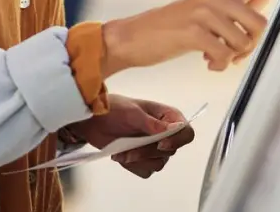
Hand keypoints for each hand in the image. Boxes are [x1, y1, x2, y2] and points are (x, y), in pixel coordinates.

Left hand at [68, 96, 195, 178]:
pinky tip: (121, 155)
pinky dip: (132, 166)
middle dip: (147, 152)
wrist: (94, 121)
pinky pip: (145, 171)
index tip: (160, 144)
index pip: (186, 133)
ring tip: (122, 151)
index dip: (177, 141)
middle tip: (129, 148)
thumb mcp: (132, 113)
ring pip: (158, 164)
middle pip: (170, 152)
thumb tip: (173, 129)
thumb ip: (152, 123)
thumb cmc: (113, 109)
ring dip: (138, 159)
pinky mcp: (144, 160)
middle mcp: (165, 133)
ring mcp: (154, 148)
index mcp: (168, 117)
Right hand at [100, 0, 279, 74]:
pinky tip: (205, 63)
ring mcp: (205, 12)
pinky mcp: (194, 30)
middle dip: (252, 46)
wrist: (134, 37)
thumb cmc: (173, 28)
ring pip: (244, 42)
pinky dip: (219, 65)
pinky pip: (224, 54)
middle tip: (233, 55)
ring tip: (215, 58)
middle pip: (261, 24)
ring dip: (233, 58)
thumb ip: (236, 5)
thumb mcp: (205, 12)